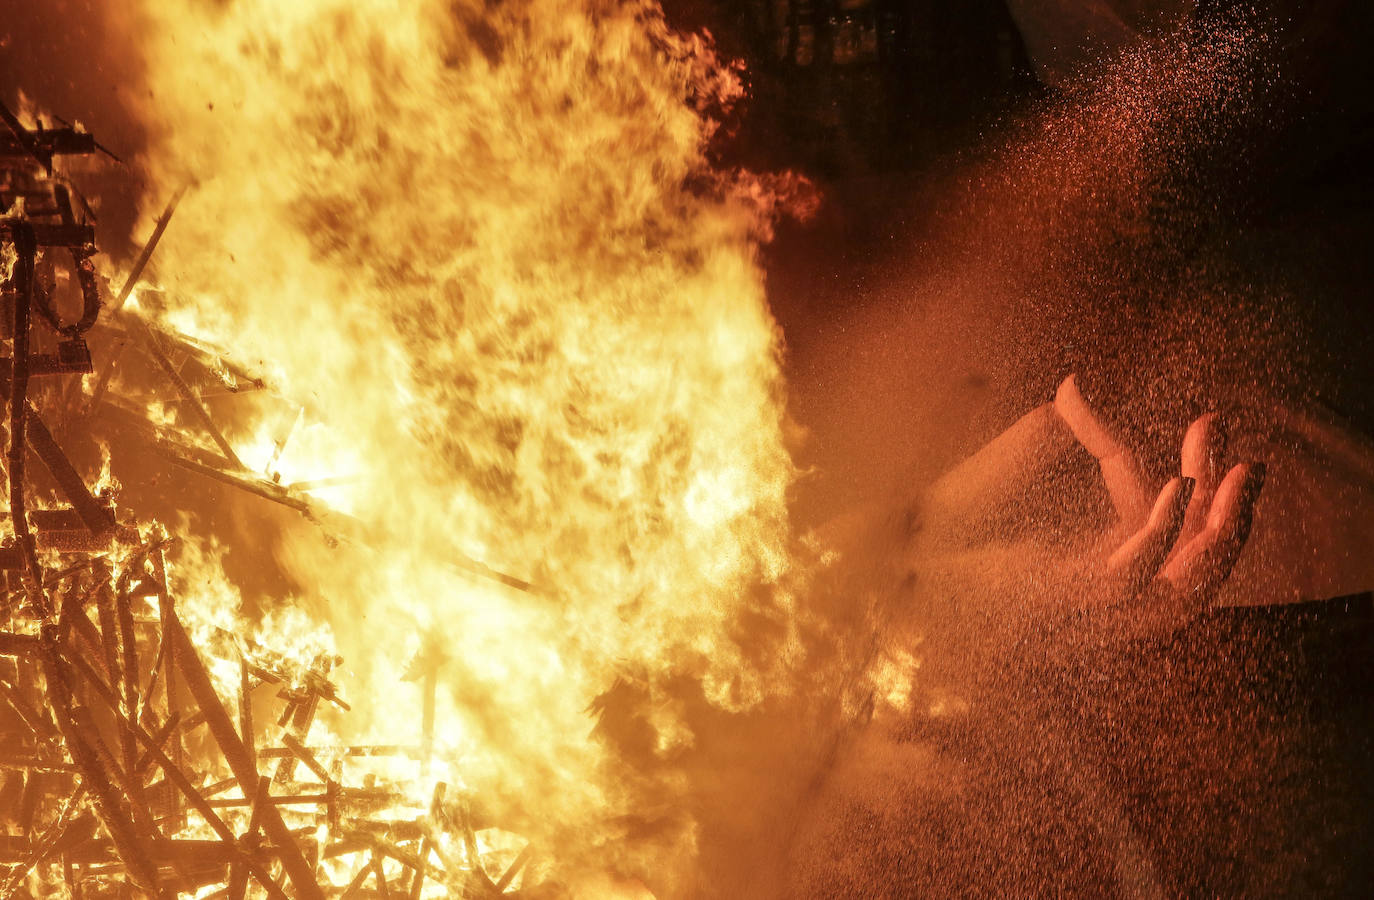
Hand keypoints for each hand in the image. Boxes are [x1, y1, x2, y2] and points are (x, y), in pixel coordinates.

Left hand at [908, 374, 1264, 660]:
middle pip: (1199, 581)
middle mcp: (1099, 610)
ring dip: (1212, 532)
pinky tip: (1167, 488)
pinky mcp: (1046, 602)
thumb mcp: (1012, 470)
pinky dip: (1152, 536)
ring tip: (1225, 475)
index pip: (1180, 547)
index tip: (1210, 424)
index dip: (1207, 488)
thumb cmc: (941, 521)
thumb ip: (1057, 439)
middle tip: (1251, 460)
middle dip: (1235, 518)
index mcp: (1098, 580)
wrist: (884, 552)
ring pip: (1180, 594)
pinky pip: (1122, 581)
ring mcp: (1077, 613)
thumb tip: (1075, 386)